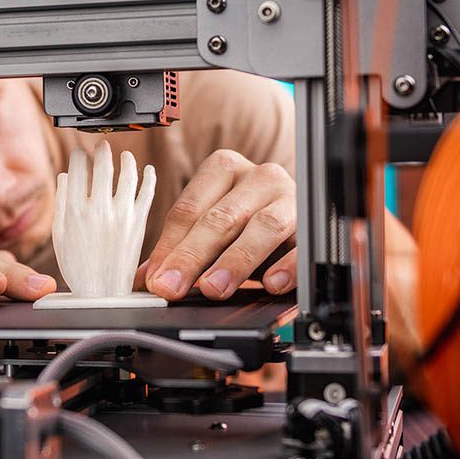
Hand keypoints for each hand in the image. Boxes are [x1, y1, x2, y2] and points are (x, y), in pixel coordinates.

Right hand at [53, 142, 155, 296]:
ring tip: (125, 156)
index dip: (79, 156)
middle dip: (101, 151)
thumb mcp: (60, 235)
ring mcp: (121, 215)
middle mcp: (99, 209)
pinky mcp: (139, 223)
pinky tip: (148, 170)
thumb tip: (64, 177)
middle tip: (103, 146)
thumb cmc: (78, 267)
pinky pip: (147, 193)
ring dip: (126, 160)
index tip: (81, 152)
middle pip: (102, 167)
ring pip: (127, 175)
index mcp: (75, 210)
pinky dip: (149, 178)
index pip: (78, 170)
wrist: (102, 293)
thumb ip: (62, 203)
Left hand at [143, 149, 295, 299]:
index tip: (155, 279)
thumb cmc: (245, 222)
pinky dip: (287, 267)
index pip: (189, 208)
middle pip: (221, 218)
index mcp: (223, 169)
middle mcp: (259, 177)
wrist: (295, 219)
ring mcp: (290, 198)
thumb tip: (144, 280)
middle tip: (173, 287)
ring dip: (235, 262)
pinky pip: (303, 246)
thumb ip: (177, 249)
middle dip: (193, 256)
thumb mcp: (208, 230)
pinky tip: (270, 284)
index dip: (169, 246)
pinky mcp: (315, 224)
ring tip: (214, 289)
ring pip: (263, 227)